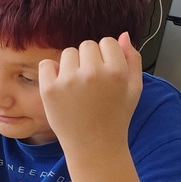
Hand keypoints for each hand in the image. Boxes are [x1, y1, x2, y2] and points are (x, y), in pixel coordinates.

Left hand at [38, 33, 142, 154]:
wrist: (94, 146)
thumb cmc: (115, 118)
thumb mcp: (134, 89)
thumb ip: (132, 59)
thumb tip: (124, 35)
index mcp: (116, 71)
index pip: (107, 42)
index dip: (106, 57)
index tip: (104, 74)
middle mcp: (93, 73)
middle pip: (87, 45)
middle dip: (88, 60)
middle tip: (90, 83)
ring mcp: (69, 81)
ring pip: (68, 53)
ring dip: (71, 65)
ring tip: (77, 87)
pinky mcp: (49, 90)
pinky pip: (46, 64)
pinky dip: (51, 72)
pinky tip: (61, 88)